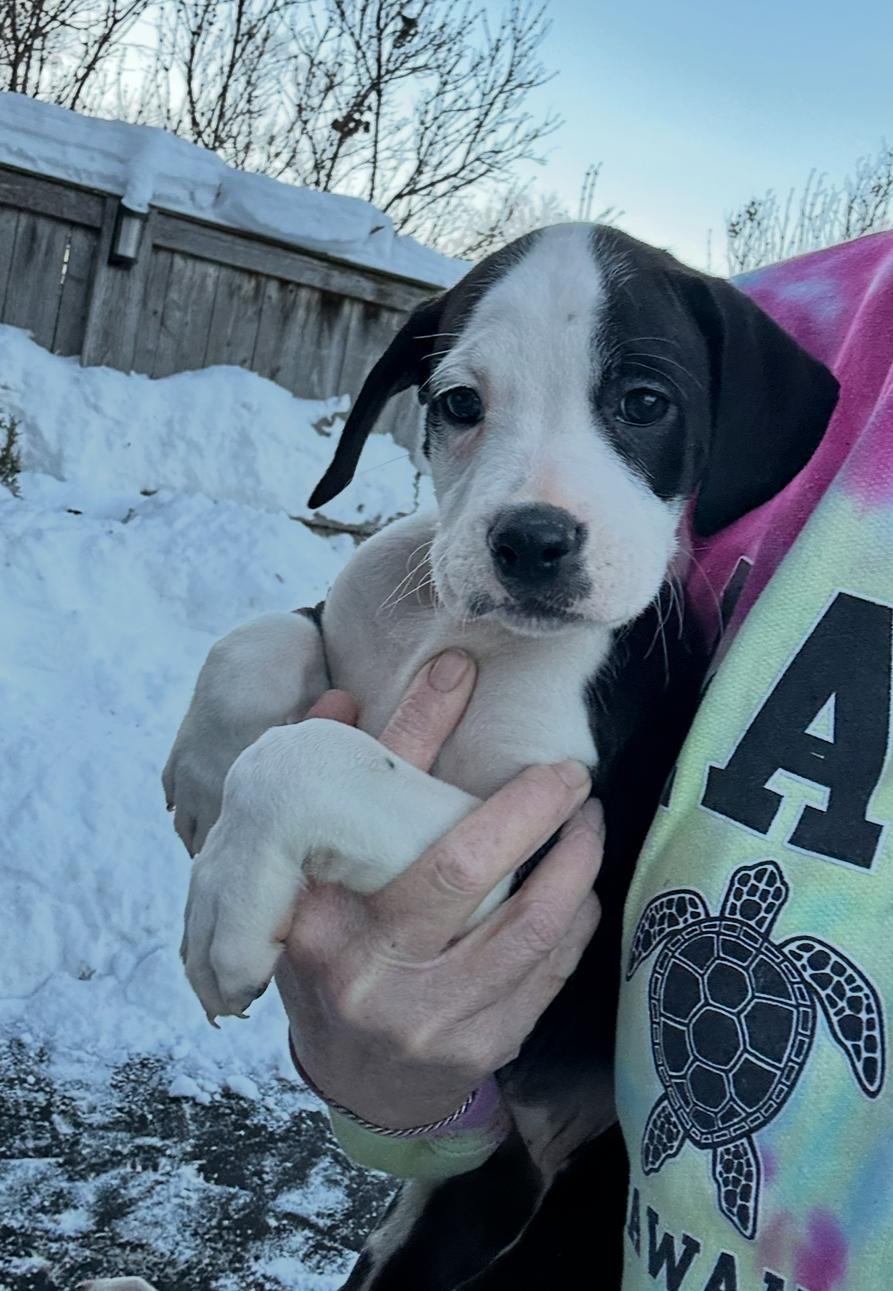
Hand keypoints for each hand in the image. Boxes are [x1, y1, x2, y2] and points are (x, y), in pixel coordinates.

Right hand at [275, 649, 603, 1129]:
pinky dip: (576, 918)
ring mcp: (430, 1020)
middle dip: (529, 808)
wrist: (358, 1081)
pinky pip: (550, 970)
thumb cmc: (335, 957)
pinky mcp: (483, 1048)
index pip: (374, 812)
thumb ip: (336, 789)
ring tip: (588, 821)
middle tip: (568, 774)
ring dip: (574, 861)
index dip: (419, 731)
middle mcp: (371, 975)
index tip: (461, 673)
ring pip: (527, 925)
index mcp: (319, 920)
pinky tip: (583, 886)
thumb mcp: (318, 877)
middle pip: (464, 870)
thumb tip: (345, 696)